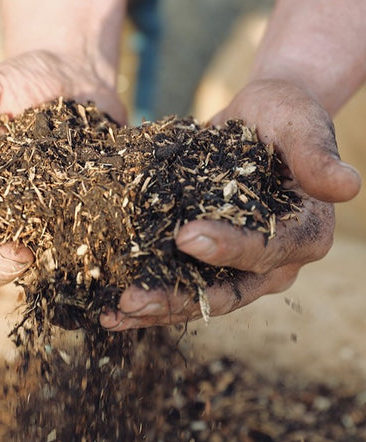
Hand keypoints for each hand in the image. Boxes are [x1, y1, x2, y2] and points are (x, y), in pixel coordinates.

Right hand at [0, 50, 125, 284]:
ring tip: (48, 257)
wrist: (75, 79)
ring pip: (38, 253)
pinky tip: (97, 245)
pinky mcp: (82, 212)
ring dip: (41, 263)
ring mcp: (47, 214)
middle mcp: (7, 208)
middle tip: (13, 254)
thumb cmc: (22, 84)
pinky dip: (86, 243)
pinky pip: (83, 235)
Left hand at [100, 79, 360, 329]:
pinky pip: (177, 282)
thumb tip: (348, 186)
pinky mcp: (205, 259)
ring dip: (154, 308)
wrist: (257, 119)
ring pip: (196, 297)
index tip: (185, 236)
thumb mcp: (302, 126)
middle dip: (178, 299)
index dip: (229, 248)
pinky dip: (147, 292)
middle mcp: (271, 262)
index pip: (266, 250)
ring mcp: (235, 265)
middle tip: (133, 302)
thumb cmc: (284, 117)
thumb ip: (317, 156)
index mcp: (303, 235)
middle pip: (226, 293)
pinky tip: (111, 305)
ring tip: (112, 314)